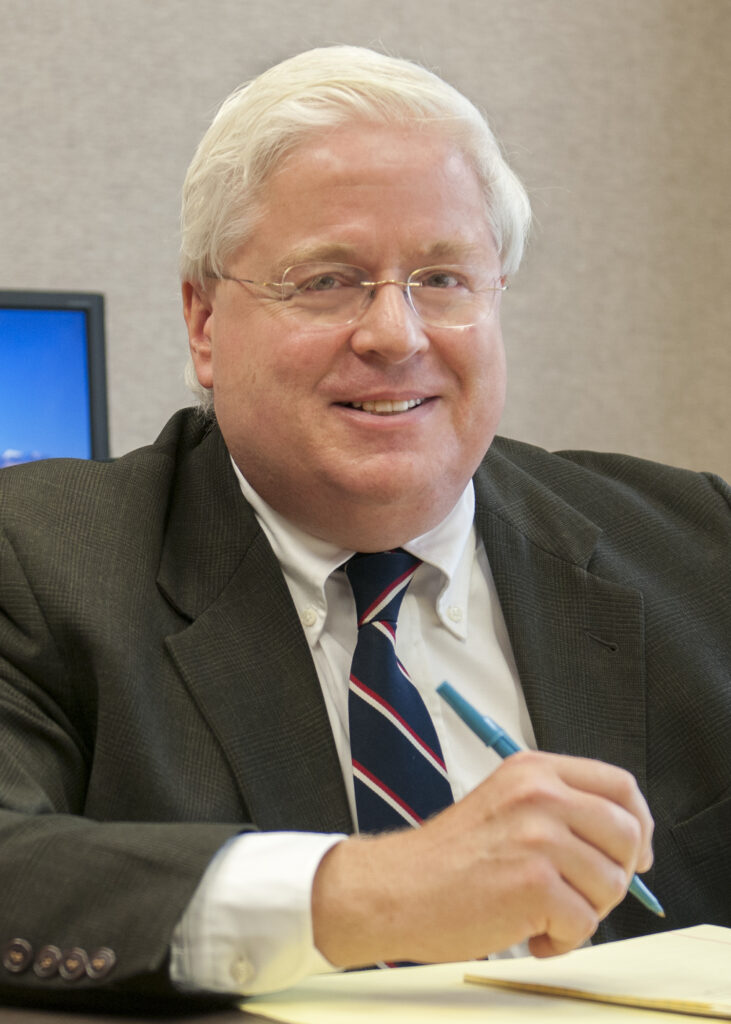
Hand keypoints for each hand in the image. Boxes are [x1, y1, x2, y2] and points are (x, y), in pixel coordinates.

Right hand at [311, 750, 653, 966]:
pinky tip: (529, 930)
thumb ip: (559, 808)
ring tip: (540, 911)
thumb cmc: (447, 858)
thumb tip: (624, 841)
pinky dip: (561, 940)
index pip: (620, 786)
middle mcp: (540, 795)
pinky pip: (585, 924)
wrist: (397, 888)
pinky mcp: (535, 884)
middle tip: (578, 893)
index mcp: (534, 770)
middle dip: (613, 876)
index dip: (638, 824)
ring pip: (610, 886)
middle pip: (626, 835)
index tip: (633, 853)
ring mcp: (539, 837)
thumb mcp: (506, 804)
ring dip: (582, 912)